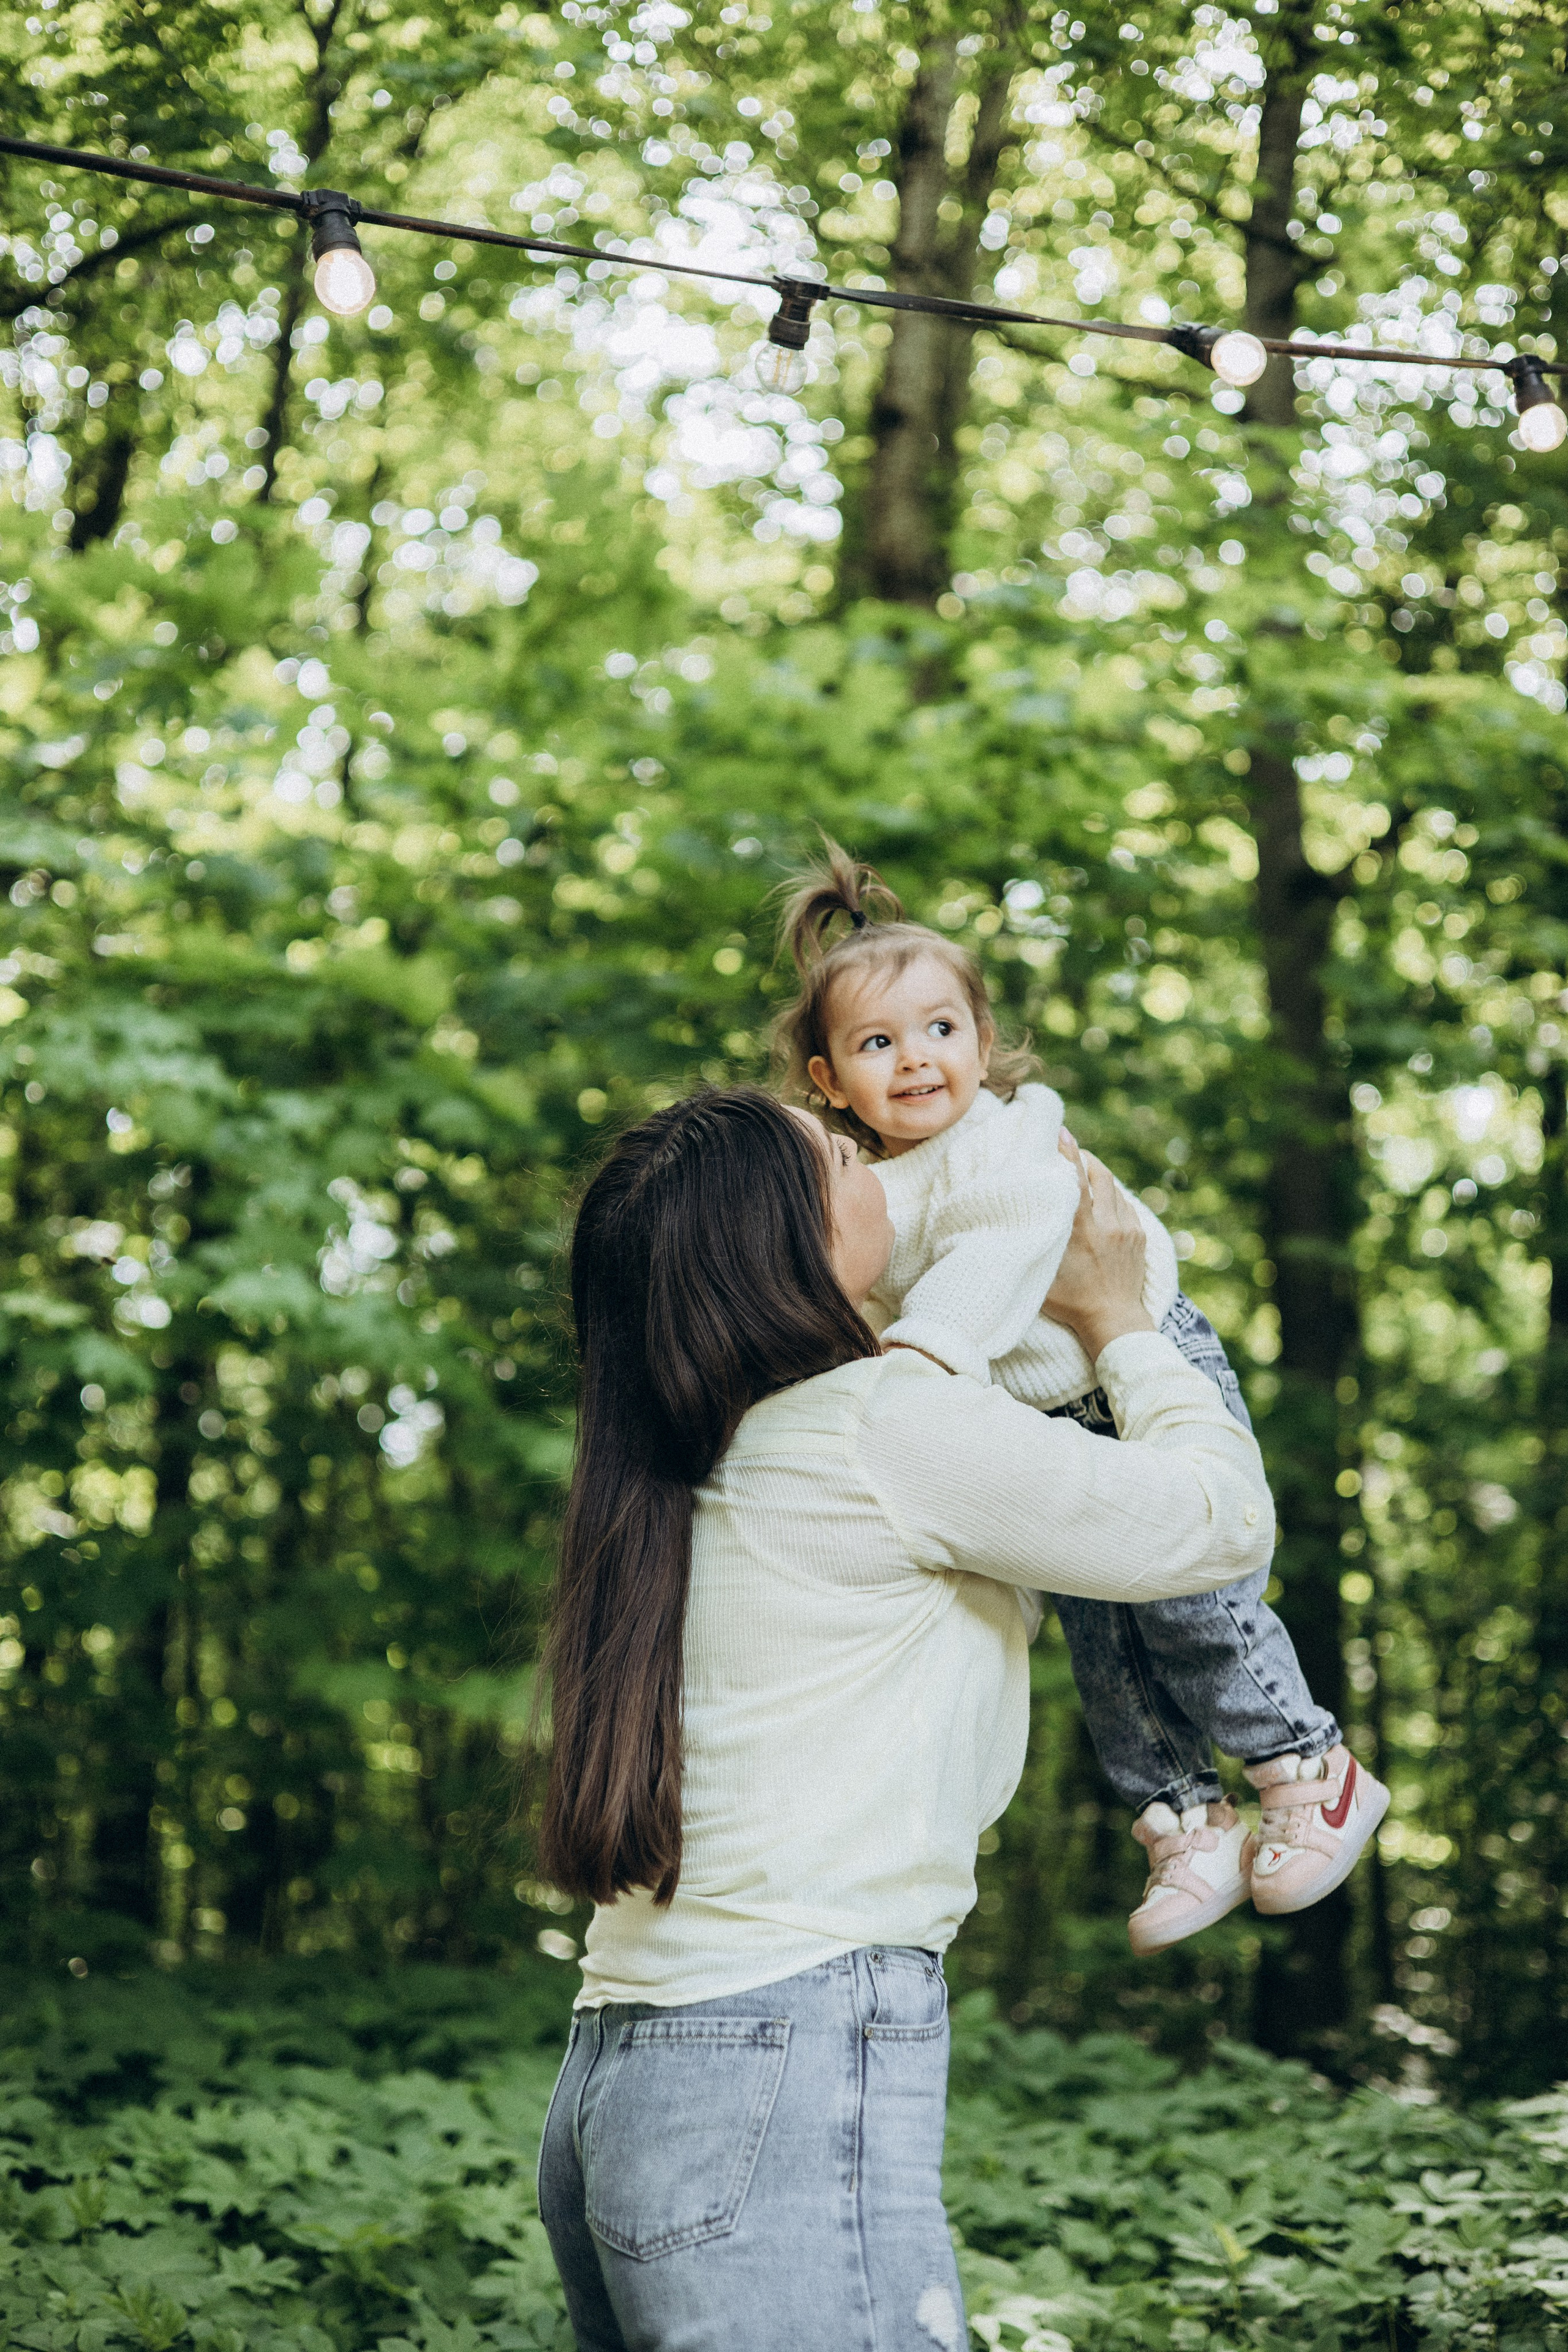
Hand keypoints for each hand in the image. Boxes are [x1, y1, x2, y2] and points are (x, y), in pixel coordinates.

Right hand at [1043, 1132, 1154, 1360]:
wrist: (1114, 1320)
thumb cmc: (1070, 1302)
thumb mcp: (1042, 1274)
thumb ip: (1033, 1243)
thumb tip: (1014, 1220)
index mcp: (1081, 1232)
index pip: (1075, 1181)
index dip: (1067, 1154)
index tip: (1061, 1132)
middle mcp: (1107, 1225)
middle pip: (1099, 1175)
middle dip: (1084, 1159)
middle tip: (1070, 1152)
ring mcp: (1127, 1230)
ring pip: (1114, 1188)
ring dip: (1098, 1177)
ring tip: (1083, 1174)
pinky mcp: (1139, 1236)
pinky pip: (1125, 1204)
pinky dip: (1111, 1197)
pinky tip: (1100, 1201)